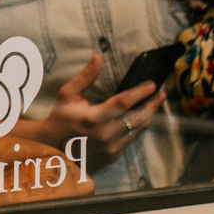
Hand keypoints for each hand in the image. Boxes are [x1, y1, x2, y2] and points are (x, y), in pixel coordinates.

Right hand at [43, 54, 166, 170]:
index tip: (152, 84)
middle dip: (152, 105)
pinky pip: (130, 140)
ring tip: (155, 105)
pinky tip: (139, 119)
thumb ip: (85, 77)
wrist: (52, 148)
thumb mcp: (68, 95)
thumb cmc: (60, 118)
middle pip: (137, 118)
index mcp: (94, 118)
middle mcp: (105, 135)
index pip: (124, 102)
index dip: (140, 92)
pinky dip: (136, 128)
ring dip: (148, 116)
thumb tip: (97, 57)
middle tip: (161, 94)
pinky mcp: (113, 156)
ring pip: (137, 130)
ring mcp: (110, 148)